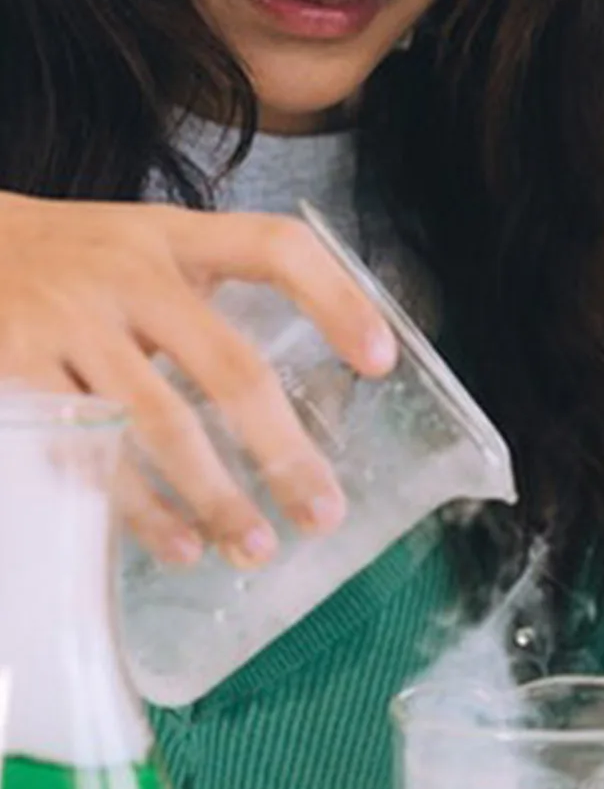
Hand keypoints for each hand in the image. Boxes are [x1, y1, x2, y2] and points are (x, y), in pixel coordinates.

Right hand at [0, 191, 395, 567]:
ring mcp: (66, 318)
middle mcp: (127, 272)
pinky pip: (87, 450)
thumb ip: (211, 311)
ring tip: (254, 548)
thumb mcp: (141, 255)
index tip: (380, 362)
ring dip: (215, 496)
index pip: (275, 248)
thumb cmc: (69, 270)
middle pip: (231, 368)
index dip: (337, 298)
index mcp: (173, 239)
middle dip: (284, 451)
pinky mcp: (10, 364)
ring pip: (161, 423)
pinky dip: (137, 507)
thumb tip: (306, 411)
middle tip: (322, 515)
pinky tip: (176, 544)